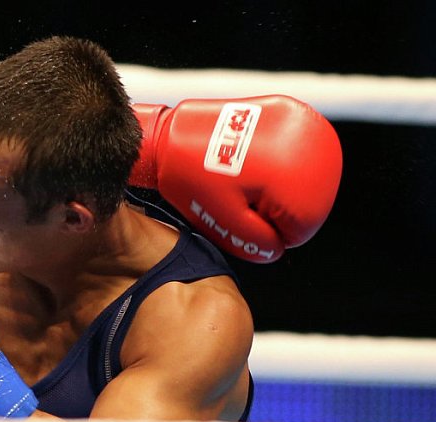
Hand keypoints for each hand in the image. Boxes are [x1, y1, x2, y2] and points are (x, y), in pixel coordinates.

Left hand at [128, 95, 341, 262]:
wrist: (172, 134)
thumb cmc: (195, 177)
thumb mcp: (225, 220)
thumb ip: (257, 242)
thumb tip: (278, 247)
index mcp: (298, 177)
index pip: (305, 226)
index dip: (271, 229)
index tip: (244, 213)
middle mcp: (313, 145)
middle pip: (309, 199)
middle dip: (276, 205)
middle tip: (240, 194)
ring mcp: (303, 122)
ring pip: (306, 175)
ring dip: (280, 184)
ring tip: (245, 177)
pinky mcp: (292, 110)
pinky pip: (298, 149)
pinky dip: (281, 161)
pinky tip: (253, 161)